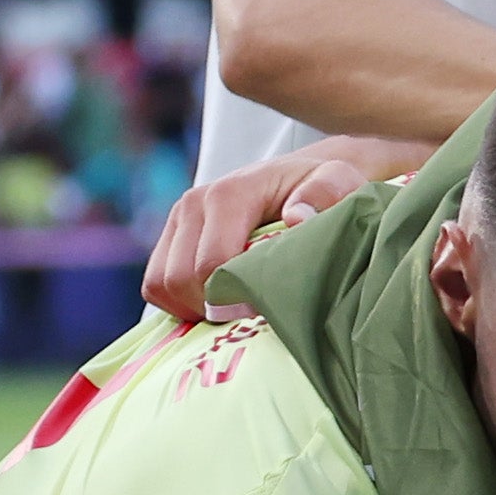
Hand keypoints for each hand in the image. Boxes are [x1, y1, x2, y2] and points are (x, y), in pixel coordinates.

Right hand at [141, 139, 408, 323]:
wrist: (303, 175)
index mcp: (229, 195)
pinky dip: (179, 303)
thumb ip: (325, 195)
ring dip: (191, 308)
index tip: (262, 314)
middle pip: (180, 279)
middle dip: (211, 308)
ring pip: (160, 284)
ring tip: (231, 313)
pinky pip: (157, 284)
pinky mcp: (172, 236)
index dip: (232, 299)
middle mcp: (194, 203)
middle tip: (247, 319)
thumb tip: (297, 219)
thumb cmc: (324, 186)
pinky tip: (215, 305)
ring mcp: (178, 220)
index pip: (211, 263)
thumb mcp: (338, 182)